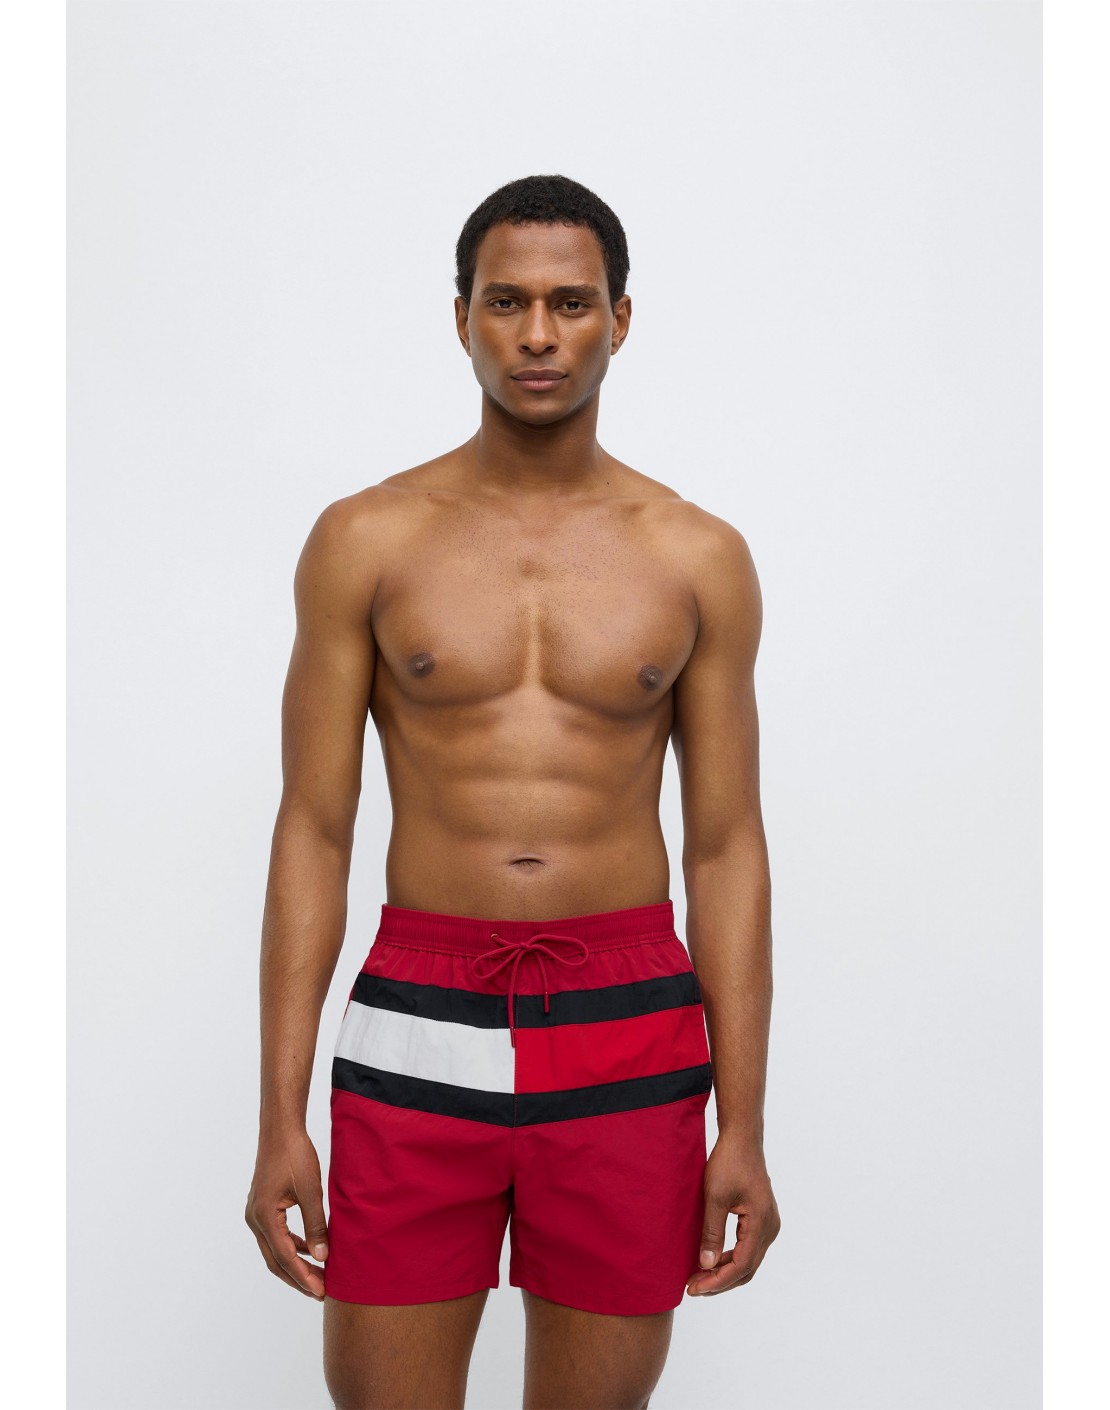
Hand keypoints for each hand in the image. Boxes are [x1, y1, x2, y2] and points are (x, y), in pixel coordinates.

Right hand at [245, 1125, 328, 1299]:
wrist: (280, 1129)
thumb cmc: (295, 1154)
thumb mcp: (311, 1190)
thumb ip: (316, 1225)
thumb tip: (322, 1257)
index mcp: (264, 1217)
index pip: (285, 1257)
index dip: (304, 1277)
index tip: (321, 1291)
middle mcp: (255, 1219)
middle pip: (275, 1261)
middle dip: (297, 1278)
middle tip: (320, 1292)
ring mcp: (256, 1213)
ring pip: (274, 1250)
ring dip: (294, 1265)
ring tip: (316, 1276)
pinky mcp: (262, 1207)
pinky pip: (275, 1236)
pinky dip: (290, 1247)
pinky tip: (307, 1250)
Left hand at [686, 1133, 779, 1296]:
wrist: (742, 1138)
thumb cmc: (729, 1162)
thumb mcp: (715, 1196)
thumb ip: (712, 1232)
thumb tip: (706, 1265)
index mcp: (762, 1224)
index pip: (740, 1266)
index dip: (716, 1281)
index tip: (693, 1288)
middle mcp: (770, 1228)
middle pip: (746, 1268)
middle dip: (719, 1281)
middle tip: (692, 1287)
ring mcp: (768, 1224)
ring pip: (747, 1260)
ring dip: (724, 1271)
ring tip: (697, 1277)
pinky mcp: (762, 1219)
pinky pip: (747, 1248)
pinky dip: (729, 1258)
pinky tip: (710, 1260)